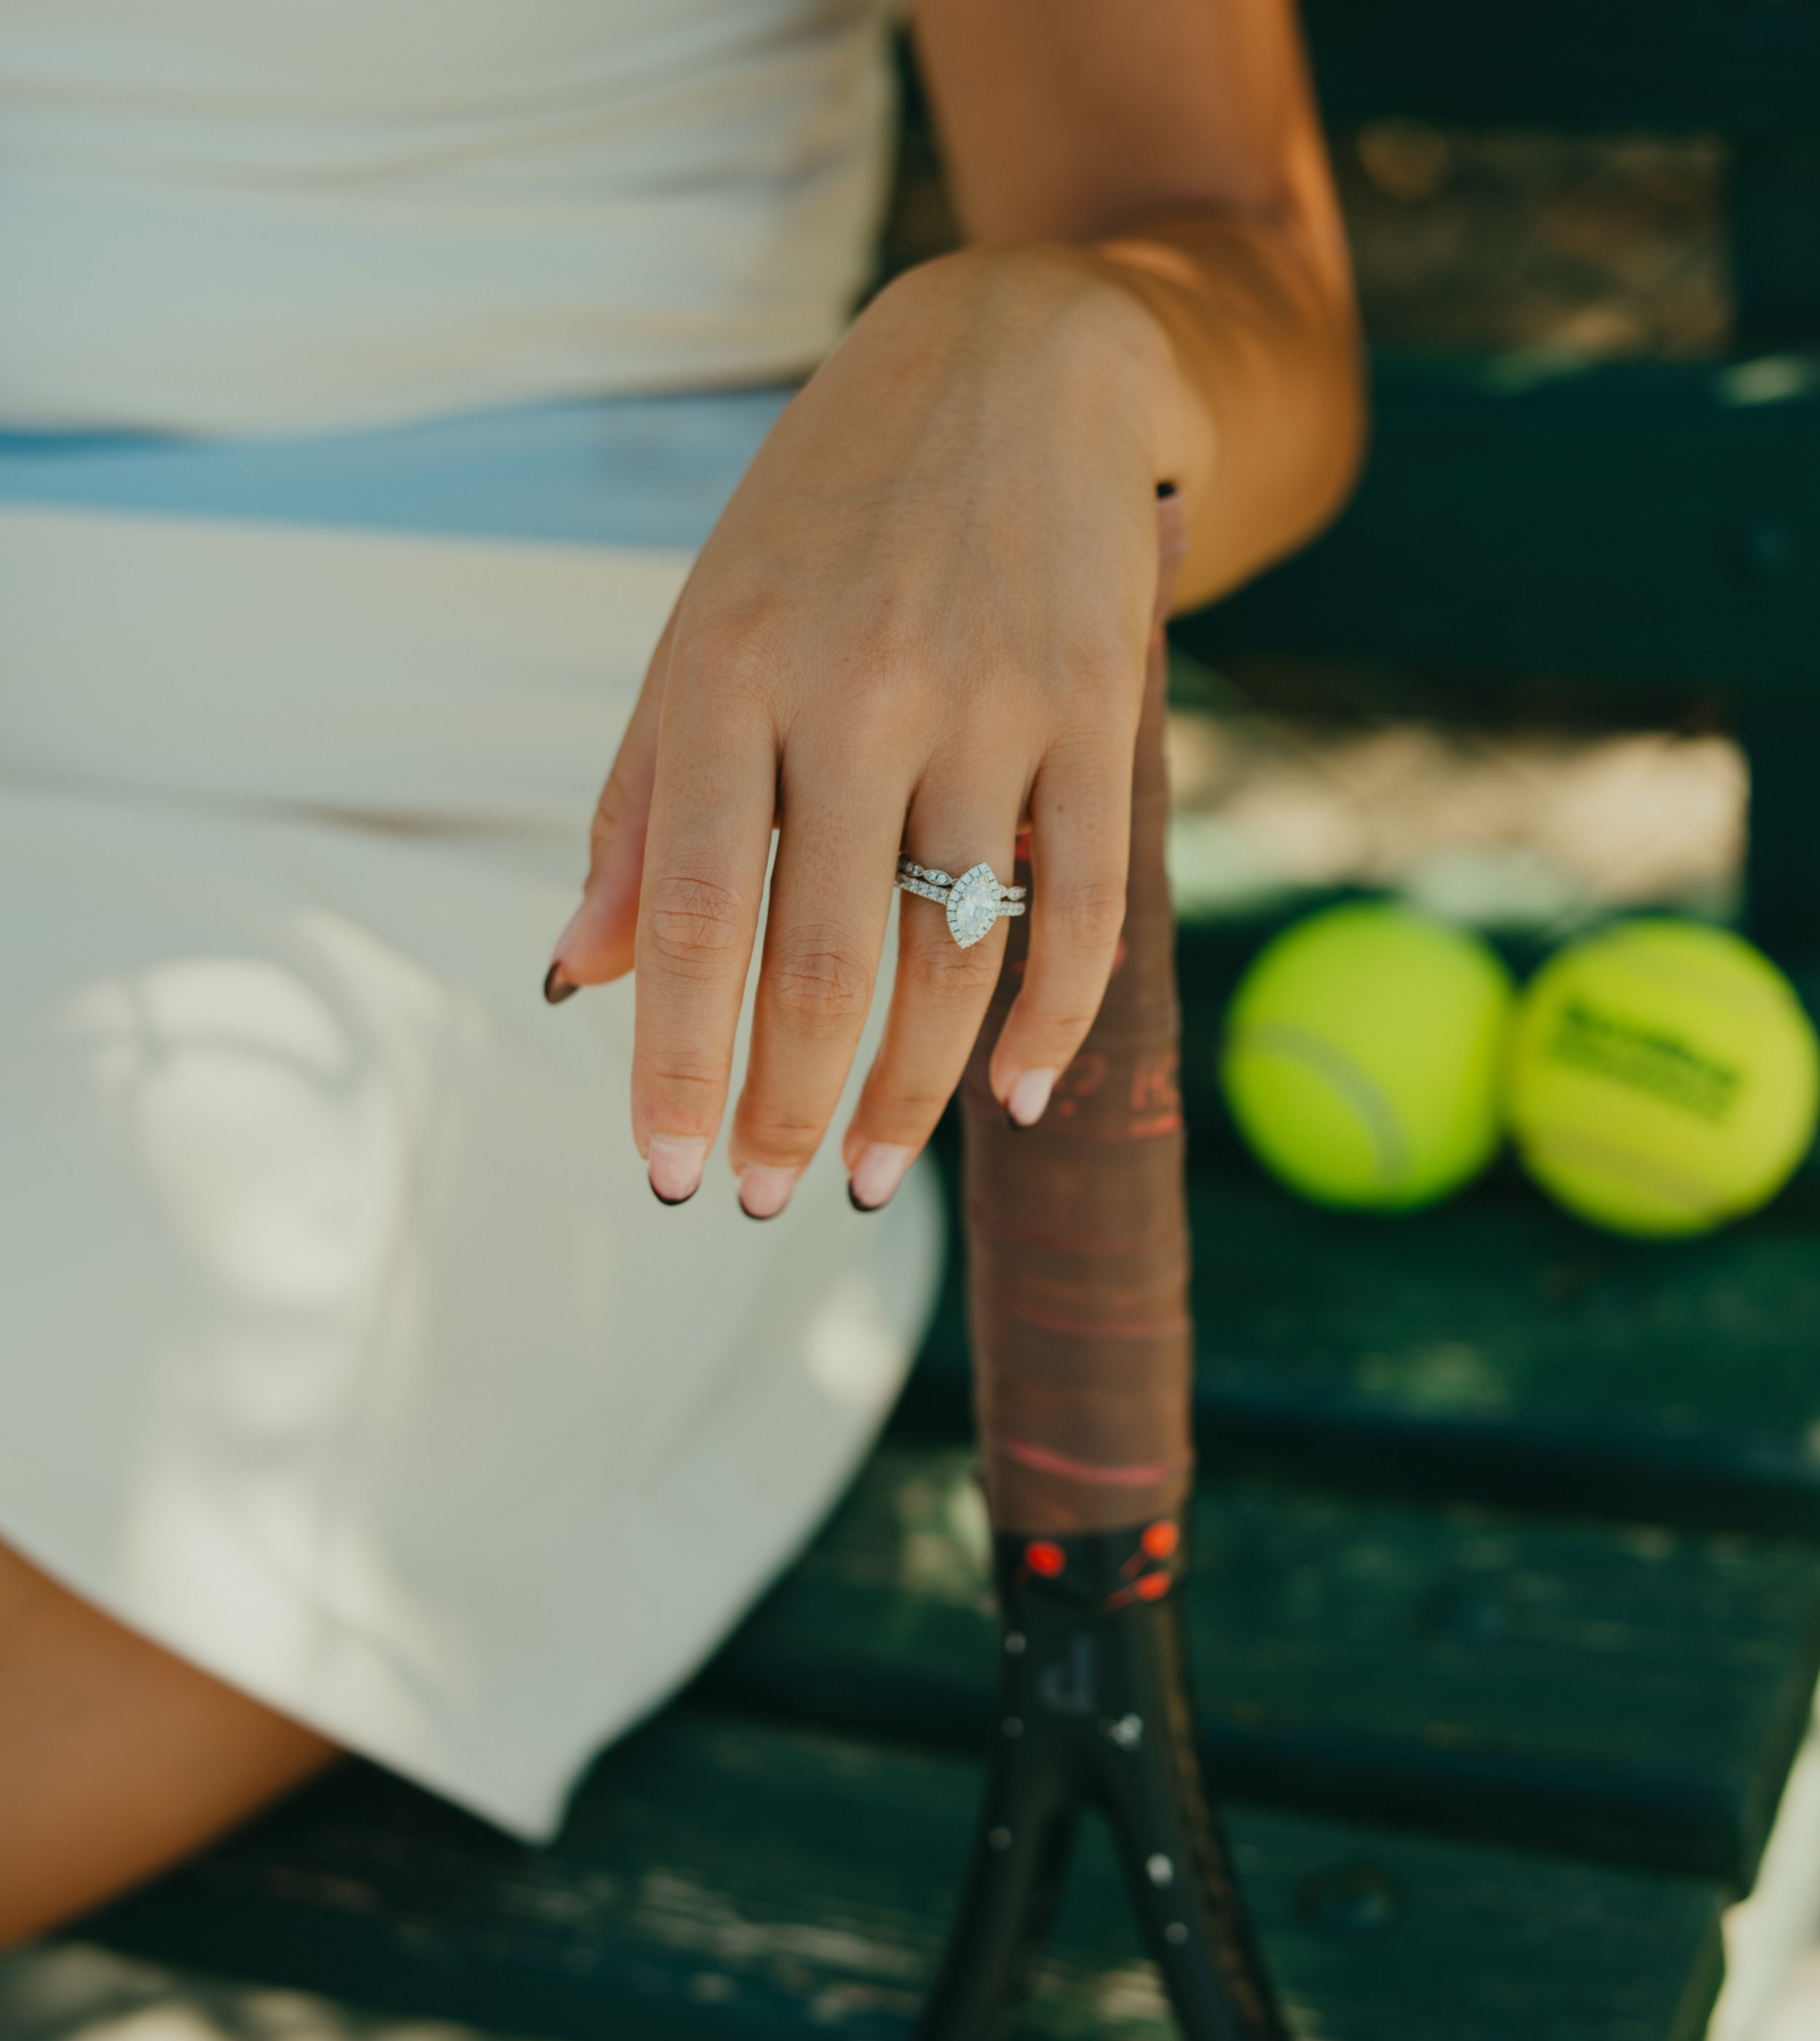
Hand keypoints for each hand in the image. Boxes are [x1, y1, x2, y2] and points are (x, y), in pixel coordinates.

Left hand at [545, 247, 1181, 1216]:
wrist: (1019, 359)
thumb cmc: (827, 520)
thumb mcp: (704, 635)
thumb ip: (643, 814)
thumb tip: (581, 985)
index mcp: (726, 672)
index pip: (694, 918)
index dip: (678, 1067)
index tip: (668, 1176)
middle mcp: (854, 691)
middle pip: (818, 963)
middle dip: (784, 1110)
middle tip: (768, 1201)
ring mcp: (990, 701)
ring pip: (950, 957)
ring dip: (906, 1096)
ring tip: (863, 1178)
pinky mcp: (1099, 708)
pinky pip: (1084, 904)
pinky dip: (1054, 1022)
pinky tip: (1017, 1100)